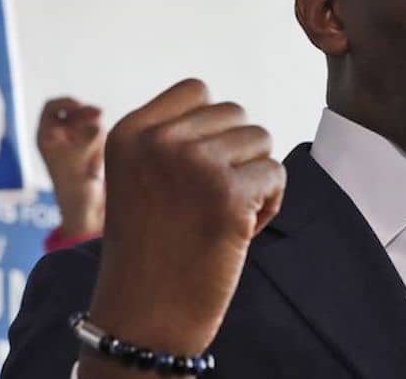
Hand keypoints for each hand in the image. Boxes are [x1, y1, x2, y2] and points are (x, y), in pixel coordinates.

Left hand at [37, 97, 104, 237]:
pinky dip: (101, 141)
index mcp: (46, 137)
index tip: (79, 105)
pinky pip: (98, 134)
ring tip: (94, 157)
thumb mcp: (80, 157)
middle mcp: (59, 136)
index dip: (65, 102)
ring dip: (95, 132)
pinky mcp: (89, 148)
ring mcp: (75, 141)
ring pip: (89, 122)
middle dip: (87, 114)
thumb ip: (88, 137)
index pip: (52, 107)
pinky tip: (98, 161)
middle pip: (74, 112)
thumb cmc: (74, 185)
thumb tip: (98, 122)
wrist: (84, 207)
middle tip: (100, 114)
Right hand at [81, 79, 284, 377]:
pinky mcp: (229, 193)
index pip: (197, 90)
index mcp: (129, 132)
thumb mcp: (138, 178)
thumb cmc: (150, 249)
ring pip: (259, 140)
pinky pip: (276, 173)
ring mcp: (193, 164)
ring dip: (253, 177)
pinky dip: (270, 203)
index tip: (194, 172)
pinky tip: (240, 232)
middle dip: (235, 154)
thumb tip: (228, 112)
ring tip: (223, 216)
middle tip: (209, 201)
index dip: (210, 129)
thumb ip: (171, 139)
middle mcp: (158, 141)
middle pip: (234, 114)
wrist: (144, 316)